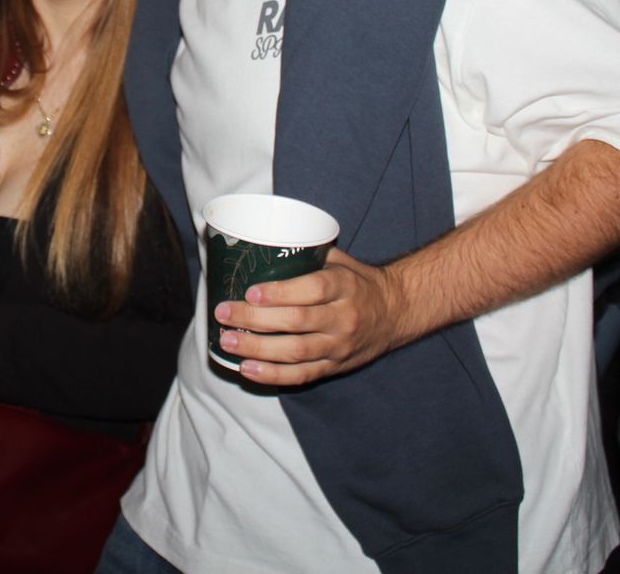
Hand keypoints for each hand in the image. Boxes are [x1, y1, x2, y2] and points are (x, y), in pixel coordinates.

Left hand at [213, 248, 401, 385]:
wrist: (396, 313)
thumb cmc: (358, 282)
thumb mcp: (341, 261)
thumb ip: (309, 255)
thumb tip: (263, 243)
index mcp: (345, 286)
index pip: (312, 290)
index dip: (279, 293)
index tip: (250, 292)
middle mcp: (344, 318)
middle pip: (297, 322)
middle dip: (255, 320)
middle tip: (224, 314)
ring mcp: (339, 346)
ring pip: (296, 352)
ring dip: (257, 349)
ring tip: (227, 342)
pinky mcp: (335, 367)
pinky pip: (302, 375)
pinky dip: (273, 375)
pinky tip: (247, 369)